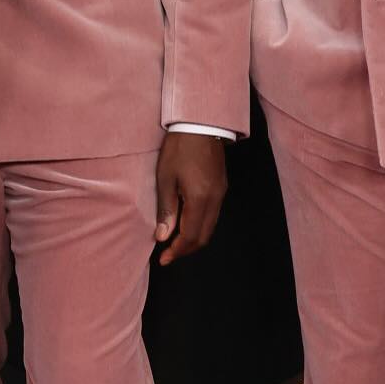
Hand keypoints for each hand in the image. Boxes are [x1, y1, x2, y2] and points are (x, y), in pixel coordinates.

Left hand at [154, 134, 227, 267]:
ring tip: (175, 242)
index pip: (191, 236)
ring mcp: (221, 194)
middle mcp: (215, 200)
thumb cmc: (179, 148)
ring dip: (194, 239)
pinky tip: (186, 223)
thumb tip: (162, 236)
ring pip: (210, 227)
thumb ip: (166, 210)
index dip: (177, 251)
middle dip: (186, 249)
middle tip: (168, 254)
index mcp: (200, 199)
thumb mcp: (165, 178)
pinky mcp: (221, 187)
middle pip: (204, 236)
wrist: (201, 124)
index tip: (163, 259)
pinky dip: (200, 226)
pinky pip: (213, 215)